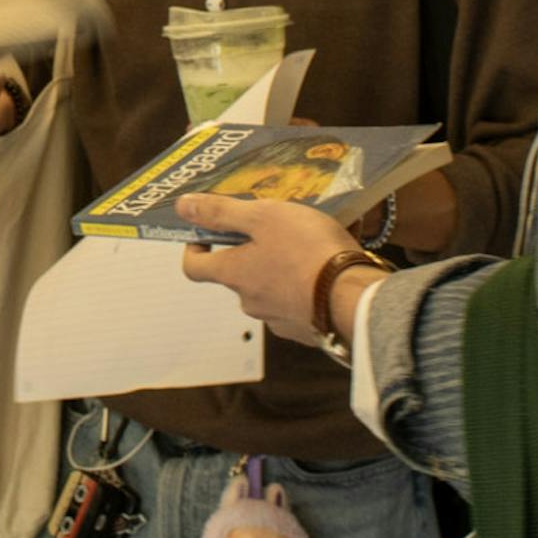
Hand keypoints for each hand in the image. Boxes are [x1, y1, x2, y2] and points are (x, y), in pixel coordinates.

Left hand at [176, 194, 389, 347]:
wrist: (354, 299)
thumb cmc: (307, 251)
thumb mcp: (263, 217)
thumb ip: (222, 212)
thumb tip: (183, 207)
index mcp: (234, 274)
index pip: (194, 268)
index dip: (195, 249)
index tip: (205, 235)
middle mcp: (250, 302)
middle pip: (237, 276)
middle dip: (250, 254)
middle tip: (274, 231)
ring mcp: (278, 320)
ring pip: (269, 291)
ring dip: (279, 272)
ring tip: (307, 249)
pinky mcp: (307, 331)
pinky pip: (296, 306)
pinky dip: (303, 290)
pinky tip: (324, 274)